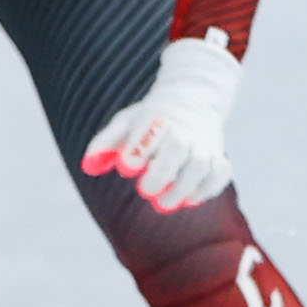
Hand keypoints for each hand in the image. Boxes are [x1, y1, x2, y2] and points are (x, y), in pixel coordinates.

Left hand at [83, 31, 239, 212]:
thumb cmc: (149, 119)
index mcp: (156, 119)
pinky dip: (206, 189)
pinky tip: (189, 199)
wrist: (191, 102)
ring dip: (182, 188)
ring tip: (163, 204)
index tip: (125, 168)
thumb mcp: (124, 124)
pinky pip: (219, 174)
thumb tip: (88, 167)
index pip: (148, 135)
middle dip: (161, 175)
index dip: (137, 153)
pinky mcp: (218, 158)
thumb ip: (104, 144)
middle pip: (178, 149)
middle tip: (145, 192)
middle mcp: (183, 131)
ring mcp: (204, 145)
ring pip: (200, 165)